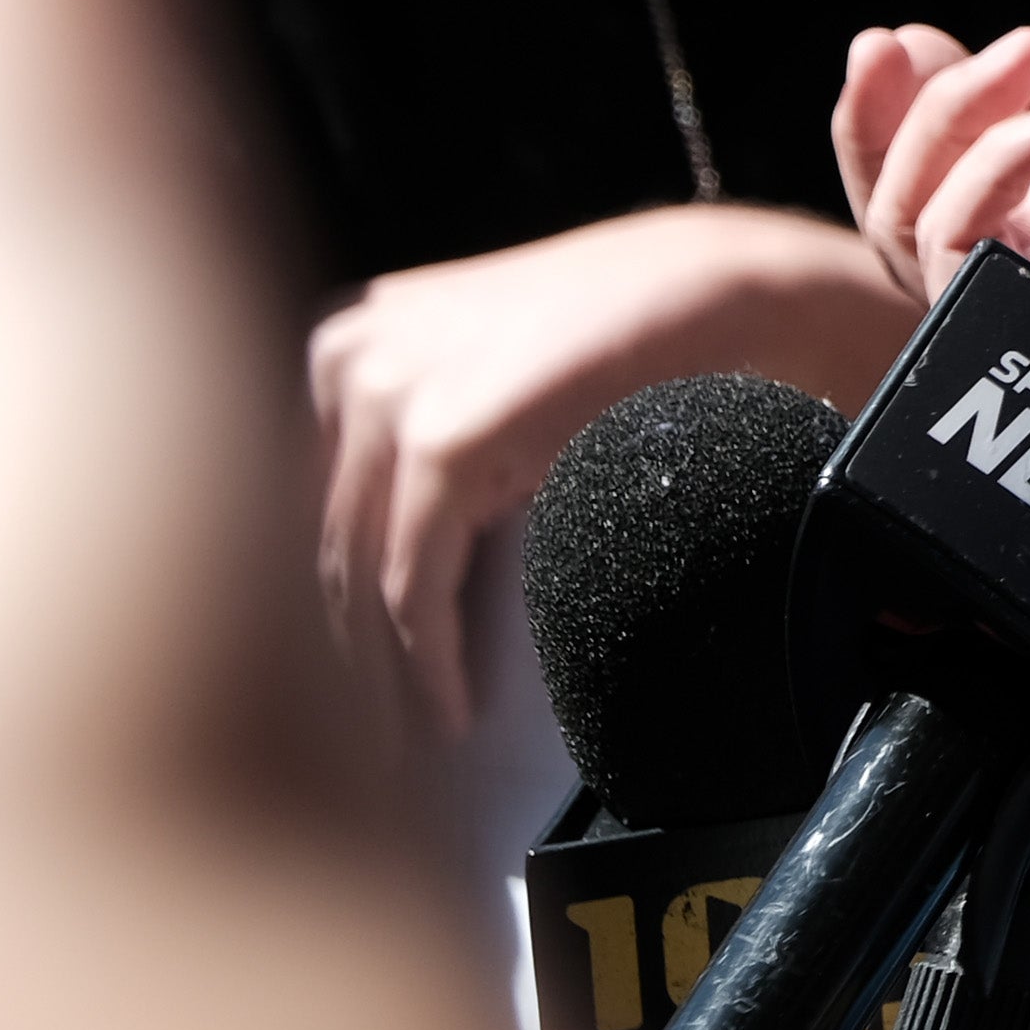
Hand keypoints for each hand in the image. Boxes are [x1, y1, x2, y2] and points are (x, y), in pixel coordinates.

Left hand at [305, 199, 919, 731]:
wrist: (729, 288)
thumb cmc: (630, 334)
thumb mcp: (489, 374)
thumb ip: (419, 441)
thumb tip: (374, 566)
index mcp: (345, 339)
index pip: (300, 503)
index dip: (311, 600)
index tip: (329, 684)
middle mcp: (347, 356)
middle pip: (321, 539)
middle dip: (336, 647)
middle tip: (356, 738)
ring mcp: (388, 390)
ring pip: (358, 573)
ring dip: (378, 673)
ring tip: (403, 741)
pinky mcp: (442, 441)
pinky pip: (415, 585)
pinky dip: (431, 660)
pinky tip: (452, 710)